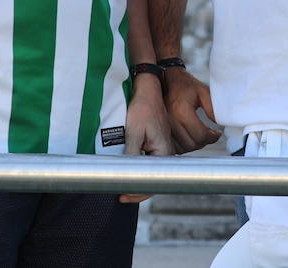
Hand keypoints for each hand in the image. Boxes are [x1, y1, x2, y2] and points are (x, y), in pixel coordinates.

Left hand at [120, 76, 171, 202]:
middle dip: (137, 189)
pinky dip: (140, 168)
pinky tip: (129, 170)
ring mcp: (164, 150)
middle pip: (154, 179)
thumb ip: (131, 156)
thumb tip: (125, 175)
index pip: (153, 182)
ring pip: (152, 172)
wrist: (148, 91)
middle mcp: (167, 153)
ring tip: (122, 185)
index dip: (137, 193)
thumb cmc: (142, 108)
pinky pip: (150, 162)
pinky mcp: (158, 145)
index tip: (122, 196)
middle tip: (120, 193)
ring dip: (138, 179)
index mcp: (164, 153)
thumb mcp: (134, 133)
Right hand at [163, 68, 222, 153]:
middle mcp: (171, 120)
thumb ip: (213, 108)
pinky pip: (175, 147)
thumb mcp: (204, 91)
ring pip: (183, 148)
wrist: (168, 80)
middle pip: (192, 144)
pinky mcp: (161, 130)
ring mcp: (165, 126)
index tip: (216, 133)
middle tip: (210, 134)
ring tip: (200, 134)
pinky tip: (190, 136)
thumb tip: (219, 124)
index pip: (200, 135)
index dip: (212, 137)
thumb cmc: (186, 85)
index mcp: (182, 111)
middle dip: (204, 141)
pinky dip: (184, 145)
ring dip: (194, 144)